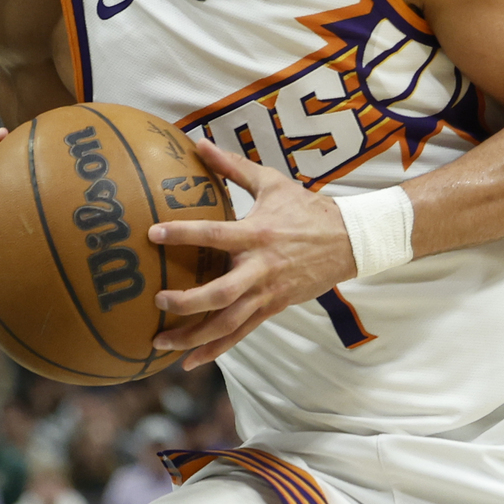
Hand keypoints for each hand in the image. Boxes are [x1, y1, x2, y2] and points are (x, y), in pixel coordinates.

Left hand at [146, 142, 357, 369]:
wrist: (350, 241)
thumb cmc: (306, 208)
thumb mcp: (271, 182)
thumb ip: (232, 165)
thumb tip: (198, 141)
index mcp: (256, 234)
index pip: (213, 235)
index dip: (183, 234)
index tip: (152, 234)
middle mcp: (259, 269)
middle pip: (220, 294)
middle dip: (186, 302)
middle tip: (157, 301)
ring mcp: (267, 293)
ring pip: (227, 323)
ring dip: (193, 337)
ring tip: (160, 343)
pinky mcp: (273, 308)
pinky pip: (240, 334)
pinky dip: (215, 349)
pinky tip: (190, 361)